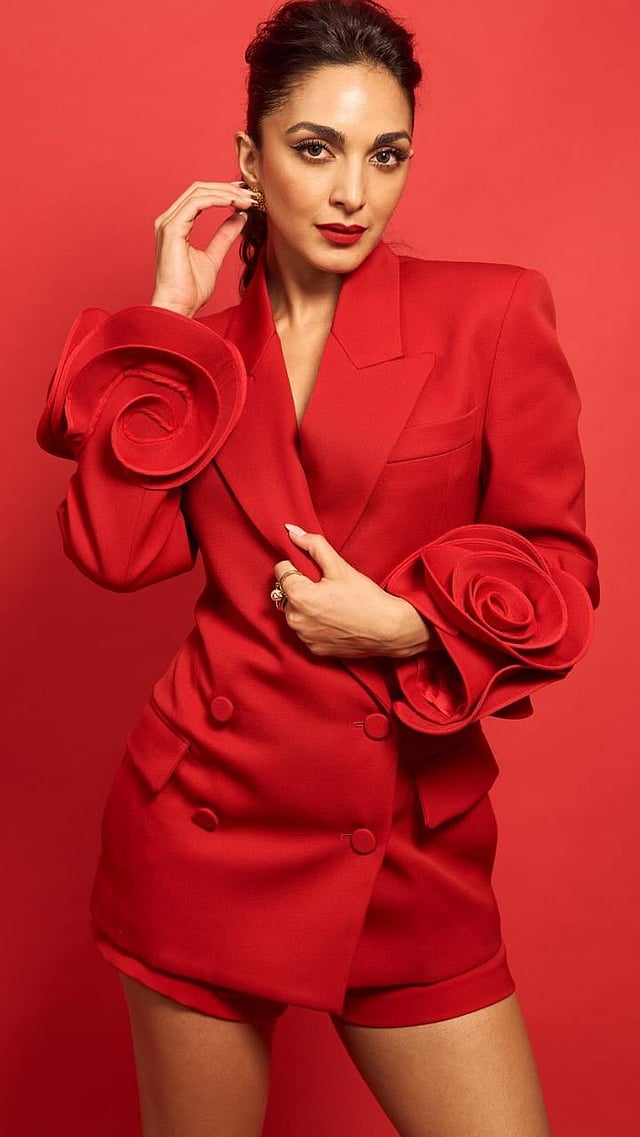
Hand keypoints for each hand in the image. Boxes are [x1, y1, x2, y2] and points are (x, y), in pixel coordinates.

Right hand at [150, 180, 256, 316]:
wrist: (178, 308)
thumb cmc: (190, 291)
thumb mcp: (213, 258)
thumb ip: (224, 237)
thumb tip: (239, 217)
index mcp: (176, 226)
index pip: (200, 197)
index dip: (223, 192)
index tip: (246, 195)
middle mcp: (168, 220)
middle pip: (199, 189)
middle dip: (227, 188)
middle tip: (252, 193)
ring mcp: (168, 223)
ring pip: (198, 192)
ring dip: (226, 192)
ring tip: (248, 199)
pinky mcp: (172, 229)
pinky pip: (197, 203)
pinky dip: (219, 199)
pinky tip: (236, 204)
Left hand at [273, 525, 431, 657]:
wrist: (388, 629)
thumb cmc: (366, 597)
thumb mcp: (340, 566)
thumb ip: (313, 545)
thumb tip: (291, 531)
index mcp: (298, 596)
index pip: (281, 570)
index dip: (297, 566)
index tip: (315, 571)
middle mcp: (295, 619)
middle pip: (285, 593)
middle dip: (300, 587)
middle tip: (326, 587)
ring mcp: (304, 637)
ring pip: (294, 612)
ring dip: (305, 606)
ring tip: (331, 604)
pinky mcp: (314, 649)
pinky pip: (305, 631)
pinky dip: (314, 624)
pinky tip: (334, 620)